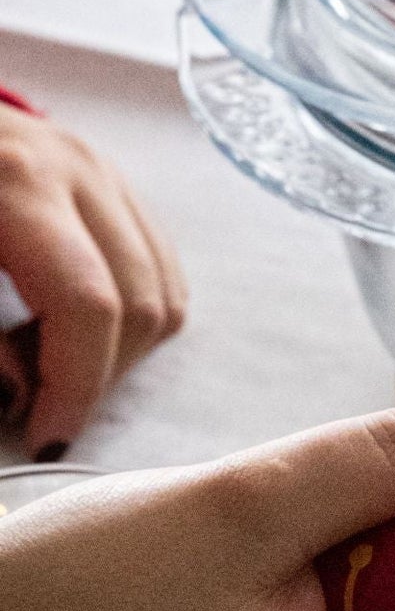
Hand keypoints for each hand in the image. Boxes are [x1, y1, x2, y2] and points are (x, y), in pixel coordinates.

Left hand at [0, 105, 185, 460]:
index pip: (87, 303)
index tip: (44, 441)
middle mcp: (76, 169)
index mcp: (16, 182)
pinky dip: (127, 319)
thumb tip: (19, 394)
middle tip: (32, 403)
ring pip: (163, 292)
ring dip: (115, 353)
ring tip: (41, 360)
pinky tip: (61, 328)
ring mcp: (104, 169)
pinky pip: (160, 269)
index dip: (74, 386)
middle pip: (139, 304)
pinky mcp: (113, 179)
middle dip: (94, 377)